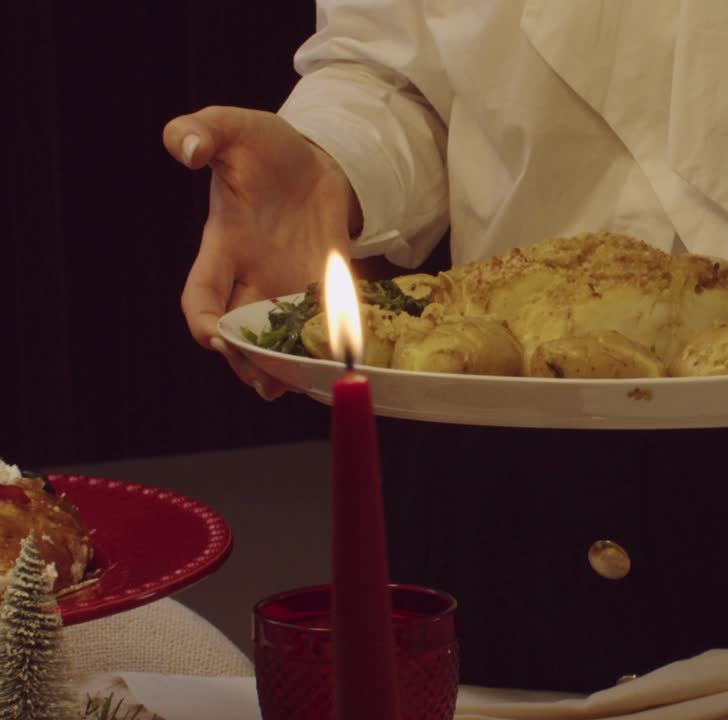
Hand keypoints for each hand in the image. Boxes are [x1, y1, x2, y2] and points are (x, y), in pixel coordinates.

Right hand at [162, 107, 359, 399]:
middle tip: (269, 384)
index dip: (203, 320)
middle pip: (241, 333)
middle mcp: (253, 275)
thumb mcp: (235, 128)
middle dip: (250, 362)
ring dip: (289, 367)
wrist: (312, 158)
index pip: (200, 295)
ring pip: (280, 340)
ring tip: (304, 387)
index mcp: (224, 246)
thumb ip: (203, 131)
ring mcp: (289, 284)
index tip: (216, 337)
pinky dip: (329, 346)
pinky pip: (323, 325)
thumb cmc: (264, 146)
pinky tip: (343, 366)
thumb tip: (186, 146)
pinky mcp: (324, 286)